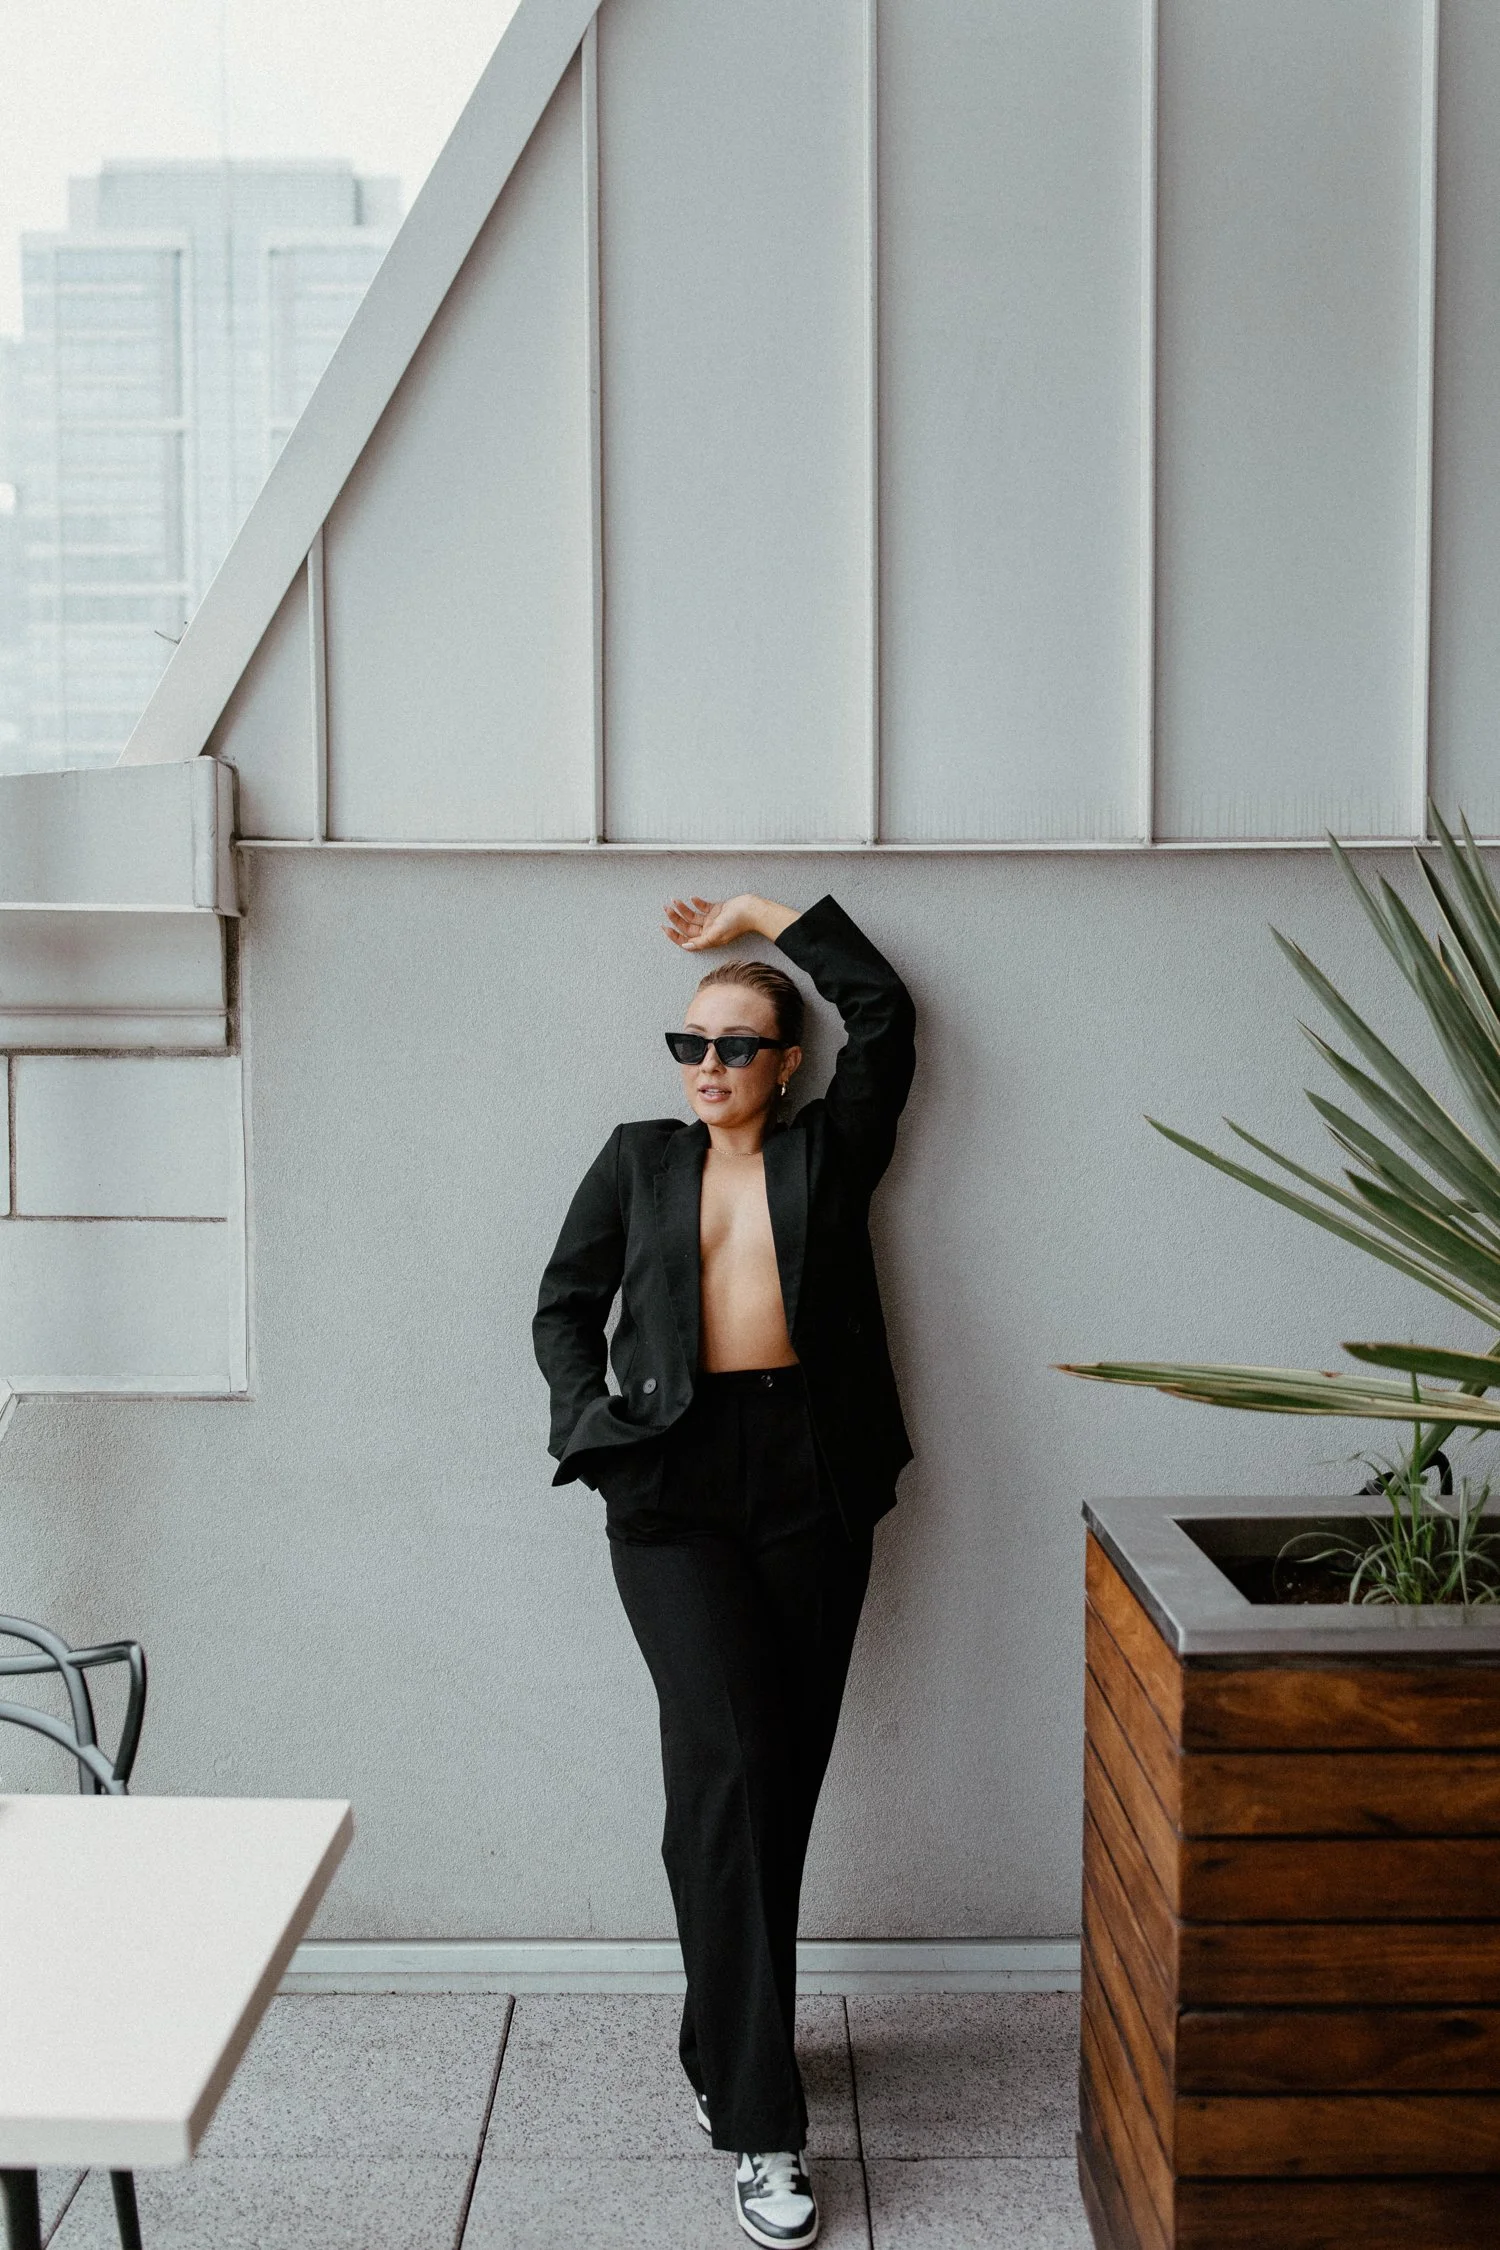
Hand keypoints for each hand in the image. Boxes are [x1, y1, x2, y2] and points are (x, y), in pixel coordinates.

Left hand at [662, 894, 796, 949]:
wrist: (751, 910)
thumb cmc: (736, 923)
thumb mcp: (716, 935)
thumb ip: (701, 942)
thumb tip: (685, 946)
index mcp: (708, 939)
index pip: (686, 939)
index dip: (674, 935)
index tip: (664, 927)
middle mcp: (709, 931)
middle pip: (687, 926)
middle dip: (675, 918)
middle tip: (666, 908)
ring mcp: (713, 920)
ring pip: (693, 916)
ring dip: (683, 909)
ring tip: (674, 900)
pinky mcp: (718, 910)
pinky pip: (703, 907)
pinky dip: (697, 903)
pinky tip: (692, 898)